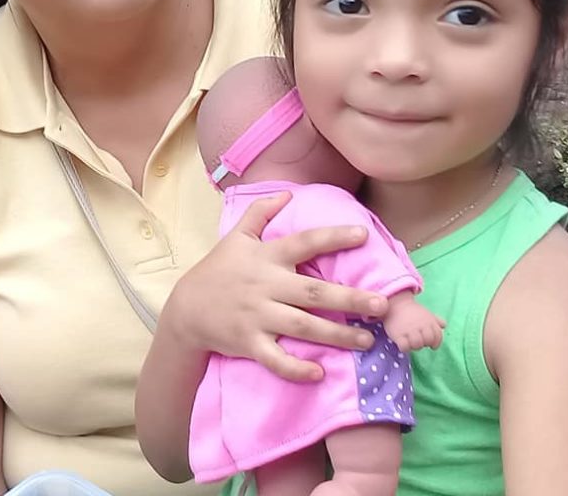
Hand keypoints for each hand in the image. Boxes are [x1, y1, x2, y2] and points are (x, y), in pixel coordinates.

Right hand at [162, 191, 389, 381]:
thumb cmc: (218, 270)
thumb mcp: (235, 237)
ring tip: (367, 341)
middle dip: (349, 299)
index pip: (304, 243)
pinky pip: (274, 359)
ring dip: (336, 335)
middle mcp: (265, 286)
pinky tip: (319, 373)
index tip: (363, 236)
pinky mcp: (248, 343)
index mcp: (266, 257)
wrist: (186, 310)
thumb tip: (287, 195)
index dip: (333, 238)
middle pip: (312, 292)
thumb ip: (260, 212)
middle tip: (382, 306)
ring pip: (302, 327)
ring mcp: (257, 316)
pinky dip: (295, 368)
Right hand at [383, 292, 445, 352]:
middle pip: (427, 341)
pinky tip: (402, 343)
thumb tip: (444, 325)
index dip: (436, 343)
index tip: (431, 345)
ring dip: (414, 346)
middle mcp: (421, 326)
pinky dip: (404, 347)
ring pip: (417, 345)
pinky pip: (405, 347)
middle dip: (424, 344)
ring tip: (410, 342)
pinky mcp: (398, 335)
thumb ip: (436, 320)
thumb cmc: (411, 311)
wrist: (395, 304)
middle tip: (418, 342)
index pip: (438, 337)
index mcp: (429, 321)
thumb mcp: (425, 313)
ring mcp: (409, 330)